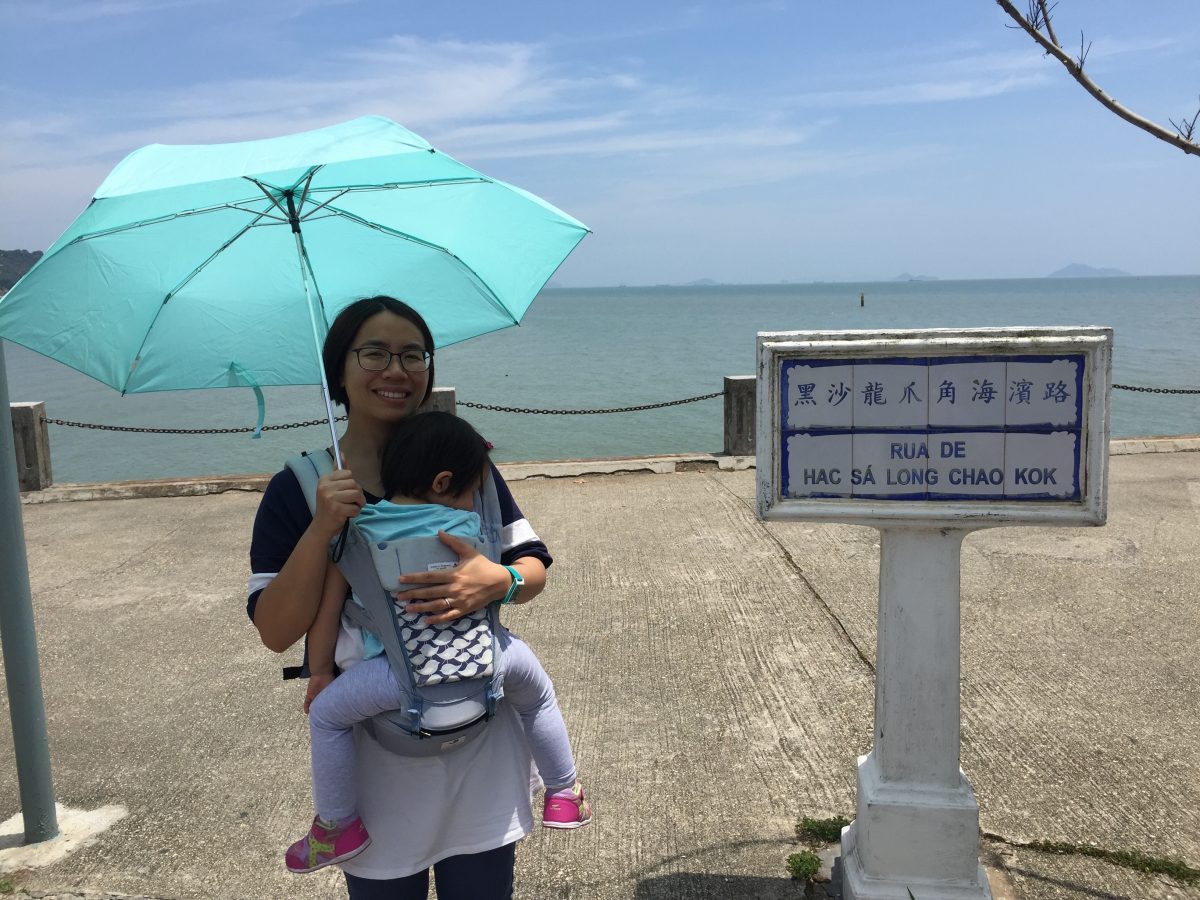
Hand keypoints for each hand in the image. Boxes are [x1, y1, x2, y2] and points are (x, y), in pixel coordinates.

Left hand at [304, 672, 333, 713]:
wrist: (321, 673)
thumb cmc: (329, 680)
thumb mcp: (331, 689)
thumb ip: (332, 696)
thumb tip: (335, 704)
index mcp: (326, 695)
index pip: (325, 703)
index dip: (326, 708)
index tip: (327, 714)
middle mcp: (320, 696)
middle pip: (319, 705)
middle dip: (319, 710)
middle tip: (321, 718)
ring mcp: (314, 695)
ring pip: (313, 704)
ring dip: (313, 710)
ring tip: (314, 717)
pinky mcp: (309, 694)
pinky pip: (307, 702)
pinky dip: (306, 707)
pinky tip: (307, 712)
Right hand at [313, 469, 364, 538]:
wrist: (321, 526)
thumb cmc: (329, 505)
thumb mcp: (331, 487)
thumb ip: (338, 472)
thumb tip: (341, 453)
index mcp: (324, 479)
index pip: (348, 473)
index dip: (351, 484)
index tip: (344, 491)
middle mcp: (326, 487)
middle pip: (354, 483)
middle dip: (357, 493)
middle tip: (350, 501)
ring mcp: (330, 498)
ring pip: (357, 494)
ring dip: (358, 503)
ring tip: (351, 507)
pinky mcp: (336, 509)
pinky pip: (356, 508)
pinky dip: (355, 512)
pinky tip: (347, 514)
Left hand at [395, 532, 510, 624]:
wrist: (500, 582)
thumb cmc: (483, 566)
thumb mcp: (469, 552)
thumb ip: (453, 542)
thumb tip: (439, 532)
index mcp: (453, 574)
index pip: (429, 576)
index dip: (414, 578)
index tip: (401, 579)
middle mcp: (454, 588)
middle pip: (429, 592)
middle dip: (412, 594)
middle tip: (398, 597)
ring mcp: (458, 601)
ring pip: (436, 605)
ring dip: (420, 608)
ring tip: (407, 609)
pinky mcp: (463, 609)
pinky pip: (448, 616)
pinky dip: (437, 619)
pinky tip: (426, 621)